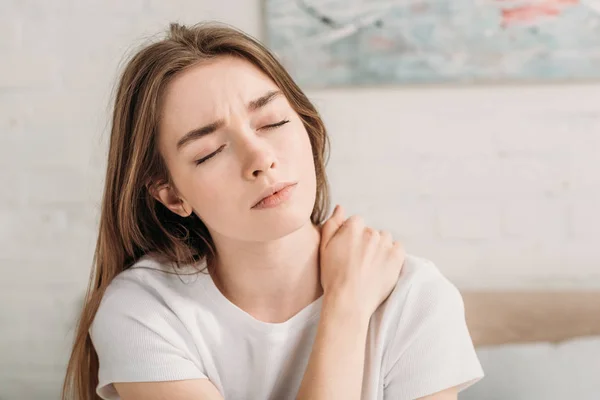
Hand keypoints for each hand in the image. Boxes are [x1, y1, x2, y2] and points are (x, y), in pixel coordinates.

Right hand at [319, 205, 405, 319]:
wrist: (349, 301)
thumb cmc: (333, 277)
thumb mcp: (324, 248)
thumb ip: (332, 224)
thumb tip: (340, 208)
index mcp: (352, 228)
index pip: (356, 222)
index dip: (352, 236)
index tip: (350, 250)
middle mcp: (370, 233)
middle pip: (371, 231)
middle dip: (366, 242)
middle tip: (359, 261)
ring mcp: (385, 245)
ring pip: (385, 238)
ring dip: (380, 247)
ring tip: (372, 264)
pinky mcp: (396, 258)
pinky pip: (398, 247)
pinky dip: (393, 254)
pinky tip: (383, 265)